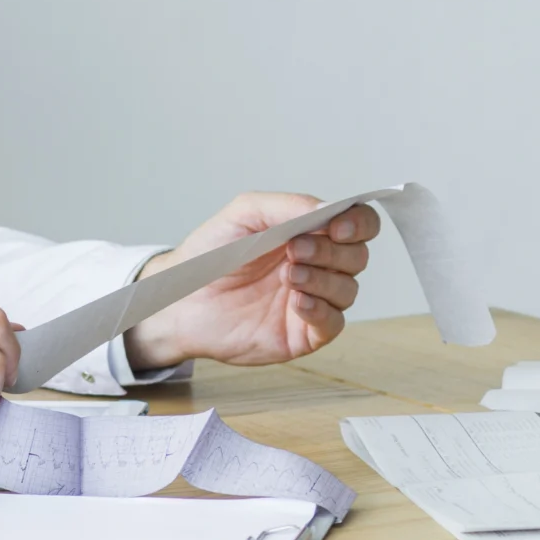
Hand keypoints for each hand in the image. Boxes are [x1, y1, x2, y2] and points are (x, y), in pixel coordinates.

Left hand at [124, 194, 379, 369]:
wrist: (182, 301)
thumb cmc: (211, 255)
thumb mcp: (245, 214)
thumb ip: (286, 205)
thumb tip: (328, 208)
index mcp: (309, 233)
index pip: (357, 224)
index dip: (357, 223)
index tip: (337, 226)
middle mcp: (317, 265)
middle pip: (357, 256)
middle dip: (332, 251)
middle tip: (295, 249)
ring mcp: (313, 300)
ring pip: (348, 289)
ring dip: (323, 278)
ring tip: (288, 275)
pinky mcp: (303, 334)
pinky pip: (333, 323)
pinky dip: (321, 309)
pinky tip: (297, 300)